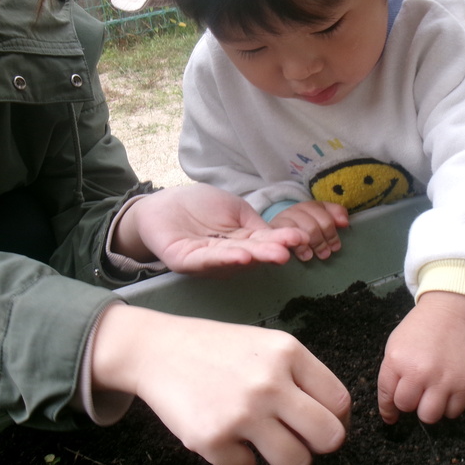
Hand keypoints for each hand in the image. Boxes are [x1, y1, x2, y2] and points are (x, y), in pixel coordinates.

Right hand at [89, 304, 350, 464]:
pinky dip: (238, 460)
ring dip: (283, 459)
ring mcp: (241, 412)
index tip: (319, 422)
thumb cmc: (219, 349)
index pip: (339, 402)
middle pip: (329, 437)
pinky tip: (226, 437)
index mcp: (288, 352)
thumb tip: (335, 421)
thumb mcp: (266, 344)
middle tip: (298, 439)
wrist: (159, 349)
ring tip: (263, 442)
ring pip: (295, 463)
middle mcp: (270, 382)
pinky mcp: (212, 438)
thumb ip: (300, 374)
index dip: (335, 418)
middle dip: (318, 445)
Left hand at [113, 185, 308, 272]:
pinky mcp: (184, 261)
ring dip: (252, 258)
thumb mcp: (234, 209)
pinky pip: (205, 261)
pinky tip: (240, 254)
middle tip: (288, 250)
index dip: (282, 240)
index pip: (264, 242)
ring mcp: (206, 260)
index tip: (302, 237)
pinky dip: (223, 259)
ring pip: (232, 260)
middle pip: (251, 254)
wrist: (162, 204)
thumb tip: (278, 237)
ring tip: (271, 254)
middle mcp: (227, 256)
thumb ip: (253, 223)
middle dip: (270, 252)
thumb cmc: (199, 205)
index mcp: (241, 243)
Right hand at [269, 201, 348, 261]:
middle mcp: (294, 211)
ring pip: (300, 231)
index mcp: (308, 206)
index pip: (322, 213)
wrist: (274, 236)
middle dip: (321, 240)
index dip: (331, 231)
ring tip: (314, 256)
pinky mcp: (272, 231)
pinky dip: (298, 246)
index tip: (336, 246)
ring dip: (311, 244)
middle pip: (312, 225)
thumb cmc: (303, 230)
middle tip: (326, 253)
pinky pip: (285, 236)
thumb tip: (345, 221)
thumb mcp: (320, 219)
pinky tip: (304, 255)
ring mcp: (282, 220)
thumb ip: (335, 215)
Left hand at [377, 291, 464, 424]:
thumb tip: (392, 407)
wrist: (450, 314)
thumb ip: (391, 374)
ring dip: (428, 409)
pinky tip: (446, 393)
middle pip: (407, 407)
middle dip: (408, 403)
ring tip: (430, 396)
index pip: (387, 396)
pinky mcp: (463, 384)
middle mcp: (418, 372)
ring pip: (429, 416)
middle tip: (414, 393)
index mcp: (396, 361)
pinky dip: (448, 407)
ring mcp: (442, 379)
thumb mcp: (395, 346)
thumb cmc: (418, 330)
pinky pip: (453, 412)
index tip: (391, 416)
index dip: (387, 410)